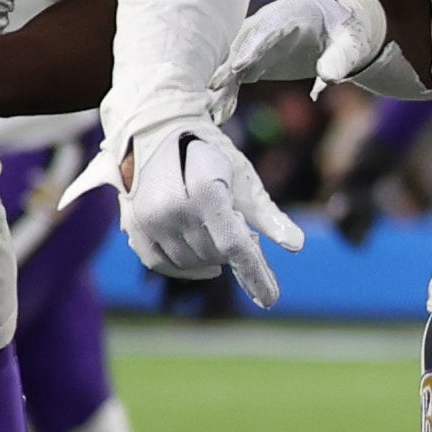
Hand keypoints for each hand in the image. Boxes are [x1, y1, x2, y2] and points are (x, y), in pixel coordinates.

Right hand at [116, 122, 302, 304]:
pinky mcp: (134, 225)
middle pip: (215, 255)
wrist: (158, 131)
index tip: (271, 299)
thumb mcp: (244, 180)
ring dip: (211, 258)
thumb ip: (269, 216)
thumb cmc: (210, 154)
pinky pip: (160, 262)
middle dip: (235, 252)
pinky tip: (204, 265)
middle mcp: (174, 208)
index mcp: (207, 193)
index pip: (235, 246)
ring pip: (190, 262)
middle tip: (242, 232)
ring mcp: (149, 219)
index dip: (255, 276)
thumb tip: (297, 246)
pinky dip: (183, 268)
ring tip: (218, 234)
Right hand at [210, 0, 391, 98]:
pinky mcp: (256, 60)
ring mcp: (258, 43)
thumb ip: (339, 58)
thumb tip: (328, 79)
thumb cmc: (348, 31)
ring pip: (233, 63)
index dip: (252, 48)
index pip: (268, 31)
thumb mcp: (350, 43)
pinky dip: (228, 94)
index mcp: (291, 15)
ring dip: (222, 86)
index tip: (238, 67)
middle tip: (214, 88)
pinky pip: (237, 77)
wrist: (341, 26)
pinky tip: (220, 115)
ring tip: (213, 110)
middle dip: (226, 67)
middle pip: (242, 46)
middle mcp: (267, 26)